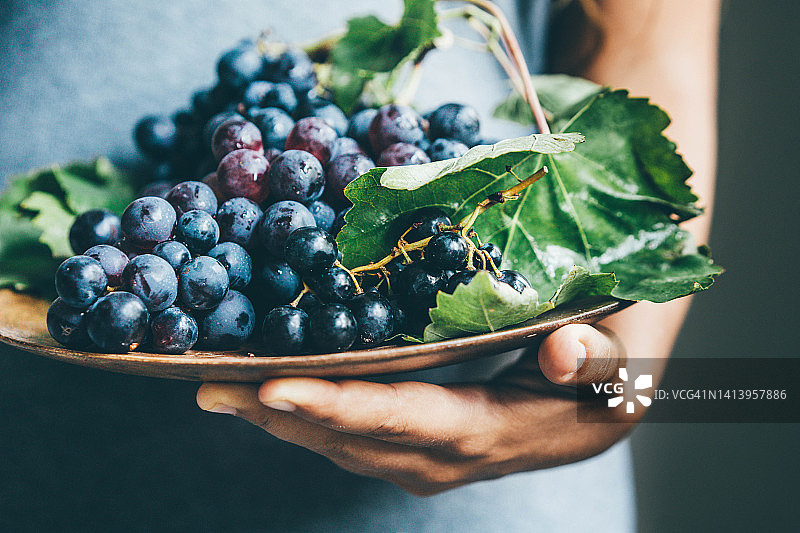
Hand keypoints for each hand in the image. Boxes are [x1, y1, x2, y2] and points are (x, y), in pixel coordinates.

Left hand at [197, 322, 634, 495]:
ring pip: (342, 443)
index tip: (272, 387)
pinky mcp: (418, 441)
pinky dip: (305, 416)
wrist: (606, 404)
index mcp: (496, 432)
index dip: (340, 408)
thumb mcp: (625, 361)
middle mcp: (451, 456)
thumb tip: (562, 356)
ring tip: (219, 389)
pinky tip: (267, 393)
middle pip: (353, 438)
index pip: (406, 421)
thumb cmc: (613, 369)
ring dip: (279, 419)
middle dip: (280, 414)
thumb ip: (602, 362)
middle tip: (210, 385)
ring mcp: (430, 454)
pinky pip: (351, 434)